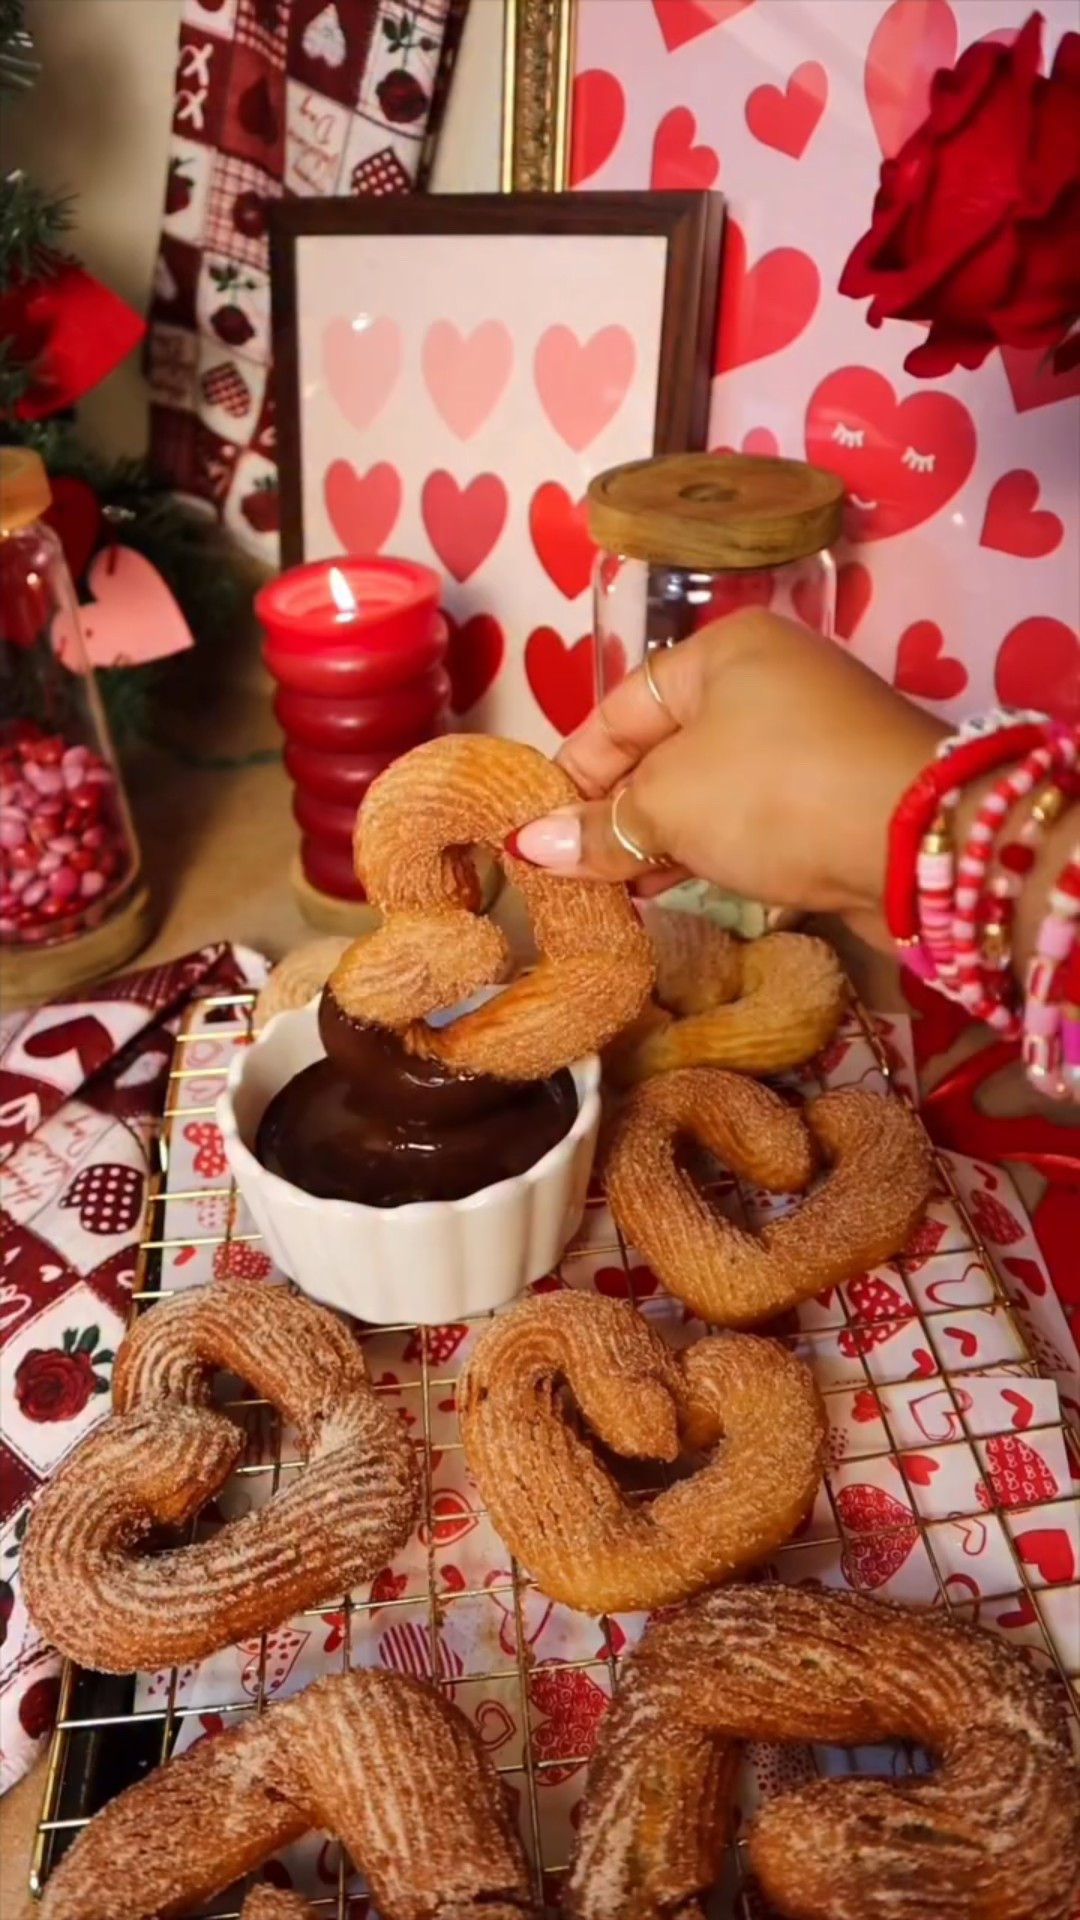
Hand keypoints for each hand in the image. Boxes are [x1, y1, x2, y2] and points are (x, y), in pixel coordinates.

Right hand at [509, 611, 944, 950]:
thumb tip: (530, 848)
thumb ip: (600, 826)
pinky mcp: (840, 801)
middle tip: (573, 872)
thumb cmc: (775, 793)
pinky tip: (683, 894)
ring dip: (665, 842)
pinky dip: (718, 856)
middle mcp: (772, 684)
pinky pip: (757, 825)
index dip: (573, 771)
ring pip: (713, 793)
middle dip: (619, 813)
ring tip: (618, 894)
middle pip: (668, 751)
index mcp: (724, 653)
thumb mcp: (669, 805)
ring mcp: (812, 742)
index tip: (535, 831)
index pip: (621, 708)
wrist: (918, 843)